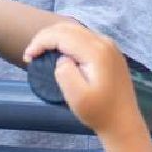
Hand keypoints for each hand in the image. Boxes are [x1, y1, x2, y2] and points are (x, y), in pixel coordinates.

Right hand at [22, 22, 140, 136]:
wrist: (124, 123)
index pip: (61, 35)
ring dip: (56, 37)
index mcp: (96, 52)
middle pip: (69, 28)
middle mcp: (104, 43)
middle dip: (46, 37)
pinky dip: (68, 40)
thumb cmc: (99, 113)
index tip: (28, 58)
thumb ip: (65, 73)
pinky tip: (60, 52)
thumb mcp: (77, 97)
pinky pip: (85, 37)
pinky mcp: (111, 52)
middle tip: (31, 54)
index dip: (40, 42)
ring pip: (77, 30)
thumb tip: (62, 59)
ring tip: (42, 52)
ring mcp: (110, 46)